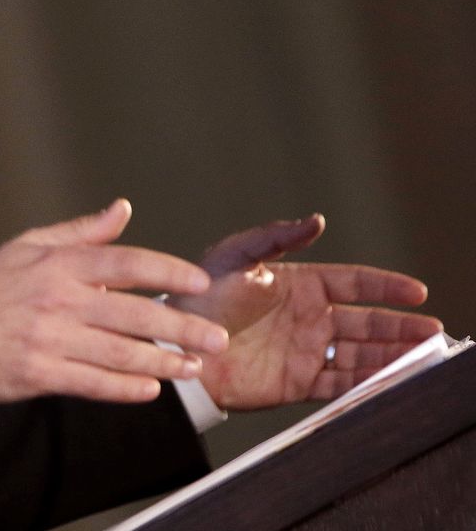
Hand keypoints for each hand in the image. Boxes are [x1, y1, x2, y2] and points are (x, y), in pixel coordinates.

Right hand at [0, 199, 229, 403]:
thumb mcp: (28, 247)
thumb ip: (81, 232)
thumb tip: (122, 209)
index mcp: (59, 265)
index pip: (126, 263)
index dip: (169, 271)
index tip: (200, 282)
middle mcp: (58, 300)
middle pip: (135, 313)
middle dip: (183, 326)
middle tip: (217, 337)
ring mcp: (50, 339)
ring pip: (121, 353)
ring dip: (164, 361)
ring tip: (194, 367)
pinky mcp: (41, 373)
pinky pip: (94, 383)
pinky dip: (126, 389)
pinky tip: (152, 388)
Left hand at [170, 214, 442, 409]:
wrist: (173, 346)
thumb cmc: (197, 297)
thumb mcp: (232, 258)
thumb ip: (274, 237)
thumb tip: (318, 220)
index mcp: (298, 285)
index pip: (353, 284)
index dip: (385, 287)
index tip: (417, 292)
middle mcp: (309, 318)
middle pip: (366, 321)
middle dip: (400, 326)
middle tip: (432, 331)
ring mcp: (306, 351)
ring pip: (361, 353)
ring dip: (392, 354)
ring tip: (423, 356)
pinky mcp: (298, 382)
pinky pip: (341, 384)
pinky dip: (368, 384)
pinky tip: (391, 382)